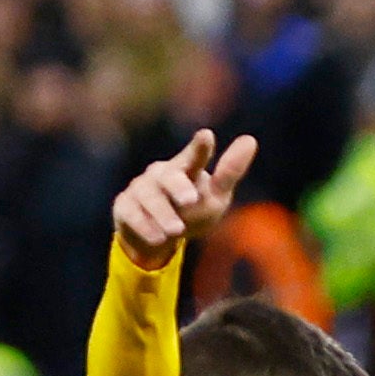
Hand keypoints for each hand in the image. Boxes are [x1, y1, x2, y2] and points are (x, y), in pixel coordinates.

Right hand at [110, 128, 257, 266]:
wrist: (158, 238)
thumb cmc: (191, 210)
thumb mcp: (215, 196)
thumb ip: (229, 172)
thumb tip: (250, 139)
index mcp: (185, 169)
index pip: (194, 157)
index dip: (200, 148)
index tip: (207, 136)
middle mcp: (161, 175)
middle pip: (168, 177)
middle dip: (178, 187)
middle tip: (190, 200)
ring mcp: (140, 189)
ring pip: (148, 197)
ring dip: (162, 213)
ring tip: (176, 231)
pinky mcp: (124, 207)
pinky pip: (131, 214)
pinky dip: (144, 226)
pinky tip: (157, 238)